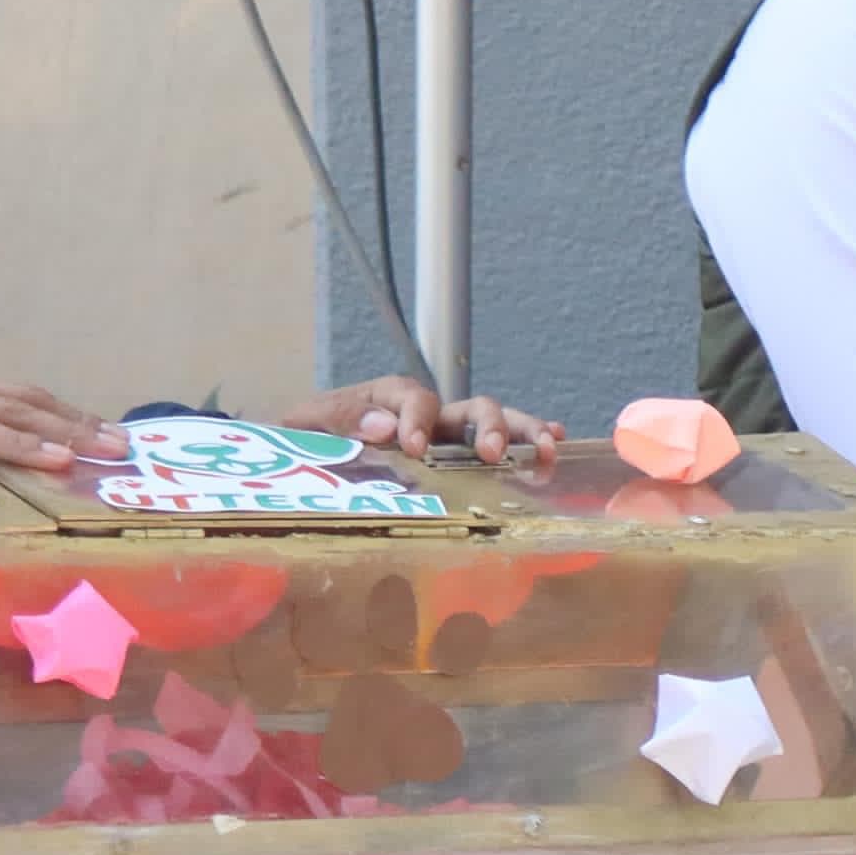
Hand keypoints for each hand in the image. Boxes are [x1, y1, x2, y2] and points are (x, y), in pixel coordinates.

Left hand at [279, 377, 565, 469]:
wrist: (299, 457)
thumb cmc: (305, 442)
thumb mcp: (306, 427)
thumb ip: (339, 420)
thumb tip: (384, 424)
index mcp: (389, 399)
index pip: (413, 397)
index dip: (417, 419)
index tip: (413, 448)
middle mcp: (428, 413)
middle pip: (471, 406)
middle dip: (486, 426)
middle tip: (489, 454)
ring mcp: (449, 434)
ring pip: (495, 423)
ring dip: (522, 433)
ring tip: (545, 449)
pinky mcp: (458, 456)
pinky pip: (499, 444)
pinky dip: (527, 440)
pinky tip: (556, 442)